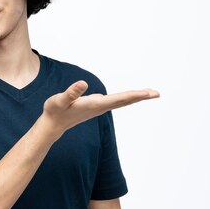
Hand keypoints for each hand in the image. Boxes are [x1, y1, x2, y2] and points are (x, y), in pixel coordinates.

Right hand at [42, 80, 158, 136]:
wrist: (52, 125)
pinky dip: (126, 97)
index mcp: (95, 105)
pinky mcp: (95, 106)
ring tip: (149, 93)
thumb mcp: (60, 100)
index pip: (119, 99)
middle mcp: (100, 107)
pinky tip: (131, 96)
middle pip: (124, 101)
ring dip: (135, 97)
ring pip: (121, 101)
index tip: (149, 93)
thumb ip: (71, 93)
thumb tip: (83, 83)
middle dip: (141, 96)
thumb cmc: (55, 111)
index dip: (135, 95)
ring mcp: (98, 107)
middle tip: (157, 93)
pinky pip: (115, 101)